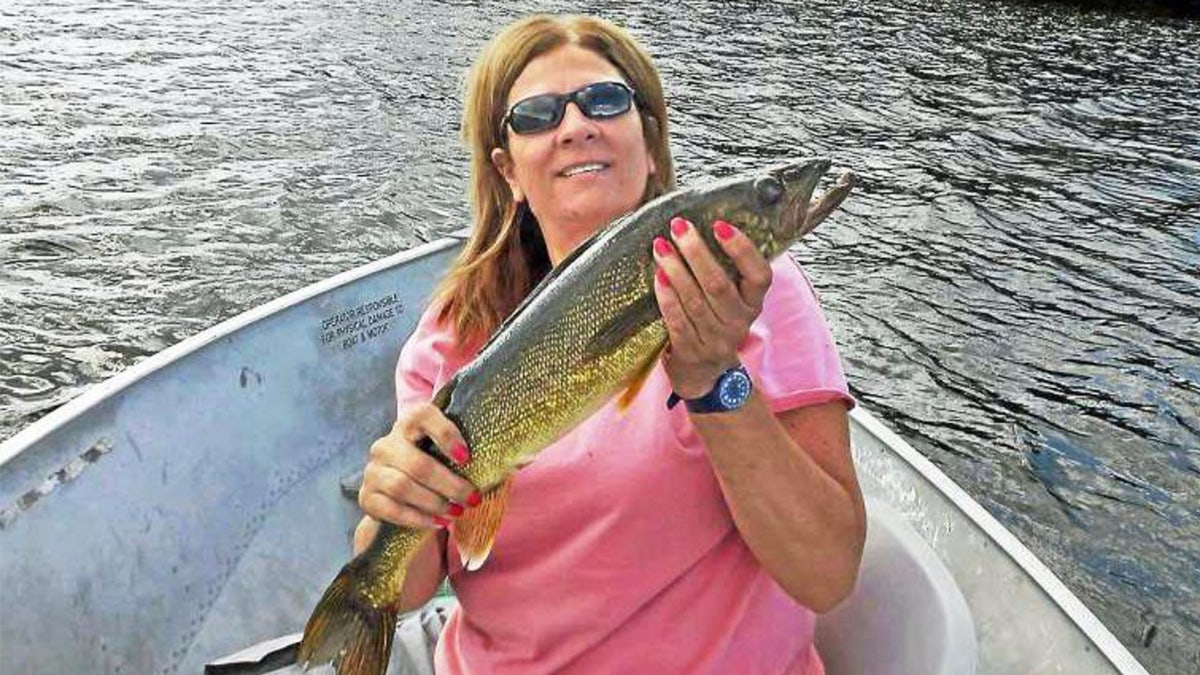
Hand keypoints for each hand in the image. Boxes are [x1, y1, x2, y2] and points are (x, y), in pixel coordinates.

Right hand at [358, 402, 480, 529]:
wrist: (400, 494)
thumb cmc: (436, 467)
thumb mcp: (449, 455)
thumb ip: (474, 452)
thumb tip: (519, 457)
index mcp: (408, 425)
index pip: (422, 416)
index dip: (445, 434)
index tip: (467, 458)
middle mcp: (386, 444)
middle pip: (417, 464)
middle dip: (450, 485)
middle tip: (473, 499)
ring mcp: (373, 471)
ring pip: (403, 487)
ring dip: (435, 503)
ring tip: (457, 513)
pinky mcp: (367, 497)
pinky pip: (391, 510)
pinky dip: (418, 519)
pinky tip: (438, 523)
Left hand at [652, 217, 771, 398]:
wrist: (705, 373)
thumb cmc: (716, 321)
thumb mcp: (733, 300)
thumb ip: (728, 270)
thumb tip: (704, 224)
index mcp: (754, 303)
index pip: (760, 275)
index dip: (742, 249)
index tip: (720, 225)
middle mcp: (739, 322)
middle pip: (719, 284)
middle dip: (697, 252)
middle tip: (679, 226)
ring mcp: (716, 340)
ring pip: (695, 300)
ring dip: (676, 270)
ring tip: (661, 246)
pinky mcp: (692, 351)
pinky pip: (677, 320)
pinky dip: (666, 297)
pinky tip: (657, 276)